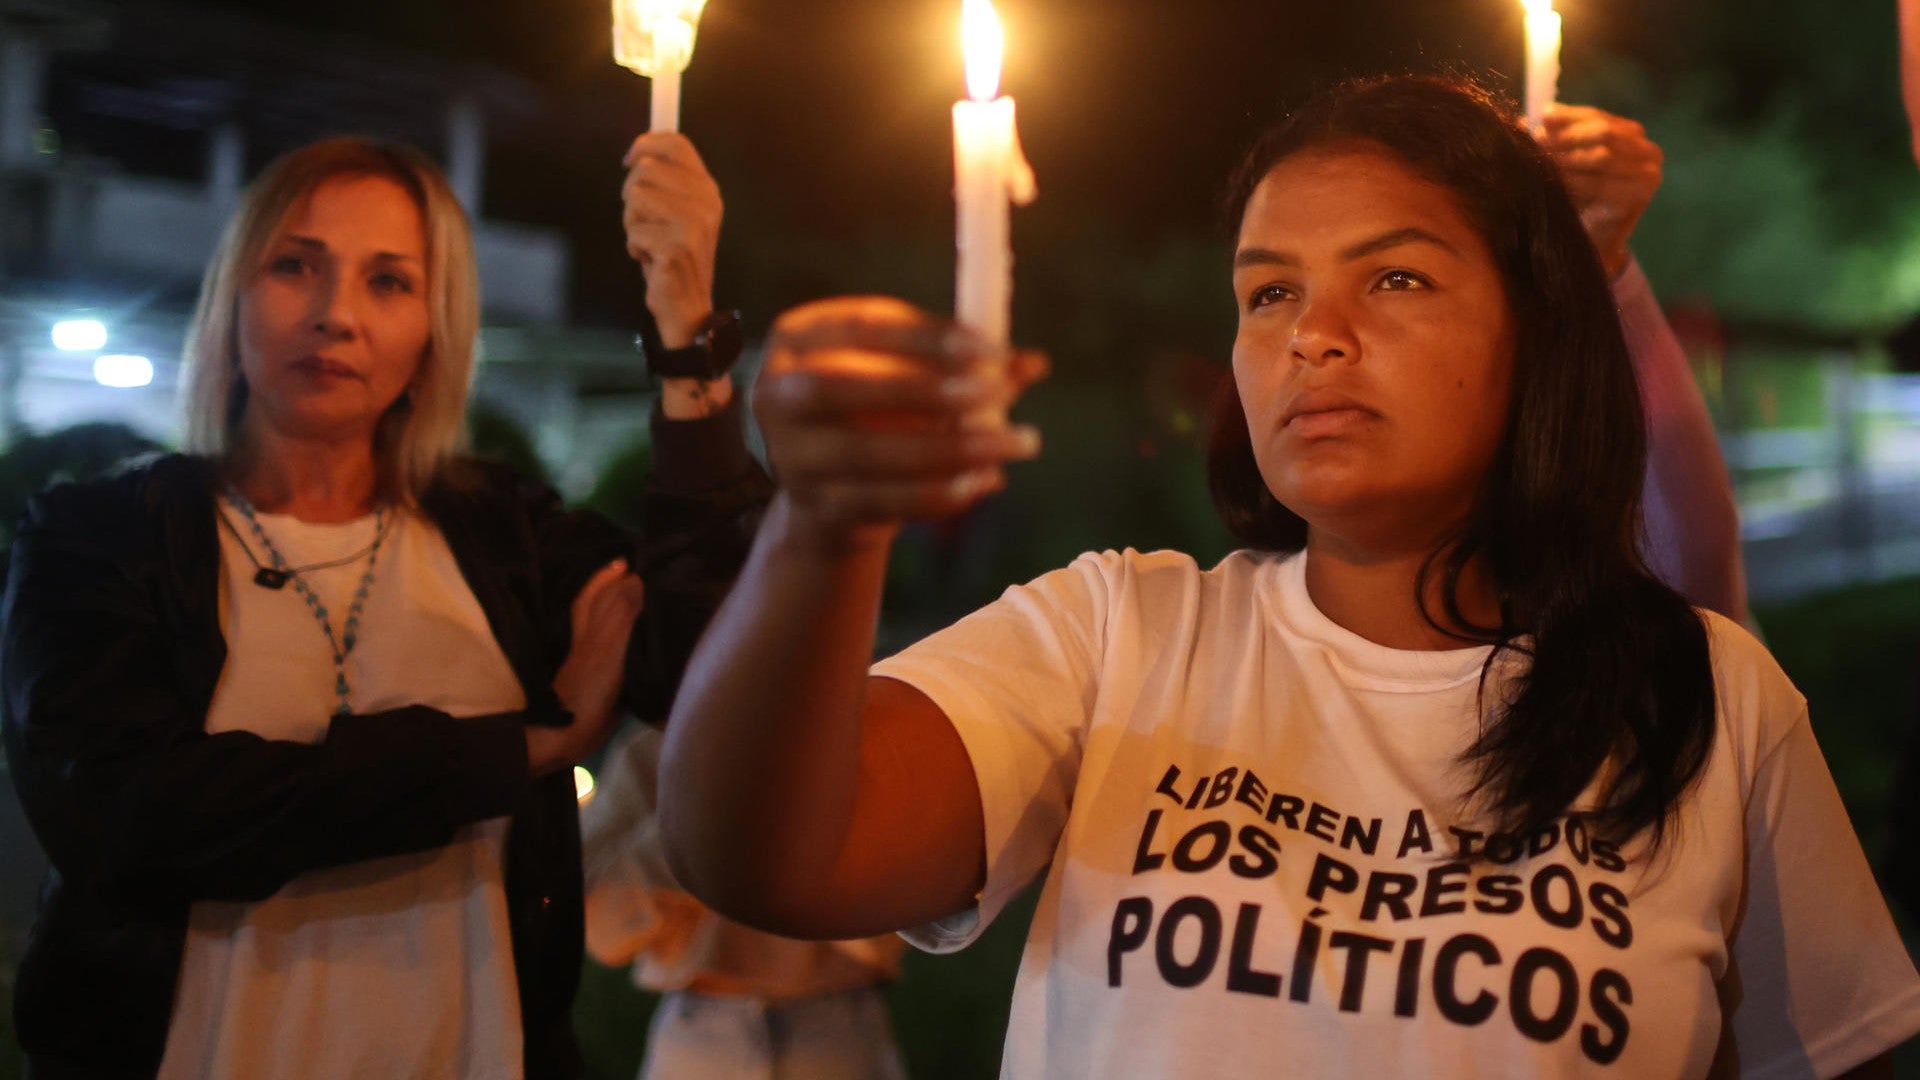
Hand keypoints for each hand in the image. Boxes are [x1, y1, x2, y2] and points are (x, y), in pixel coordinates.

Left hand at [530, 559, 646, 775]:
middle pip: (602, 607)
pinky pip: (623, 653)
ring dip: (625, 611)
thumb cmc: (588, 689)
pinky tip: (646, 643)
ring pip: (611, 627)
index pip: (599, 595)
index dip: (612, 577)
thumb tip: (637, 579)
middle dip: (616, 588)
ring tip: (645, 599)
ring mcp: (598, 663)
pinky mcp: (608, 684)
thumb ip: (622, 614)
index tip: (631, 560)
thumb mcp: (607, 647)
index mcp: (592, 629)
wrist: (568, 736)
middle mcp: (593, 641)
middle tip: (639, 572)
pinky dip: (634, 643)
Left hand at [622, 132, 722, 347]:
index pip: (675, 143)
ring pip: (635, 196)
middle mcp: (706, 202)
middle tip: (645, 221)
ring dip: (633, 222)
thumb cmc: (674, 256)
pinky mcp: (677, 247)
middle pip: (645, 168)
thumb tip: (638, 151)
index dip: (645, 144)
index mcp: (708, 189)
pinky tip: (652, 260)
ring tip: (650, 242)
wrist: (687, 306)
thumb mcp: (677, 212)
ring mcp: (693, 224)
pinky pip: (633, 231)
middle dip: (632, 195)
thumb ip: (666, 180)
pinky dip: (635, 247)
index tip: (629, 160)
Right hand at [753, 297, 1046, 552]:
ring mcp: (790, 456)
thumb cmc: (880, 414)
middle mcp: (776, 394)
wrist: (833, 497)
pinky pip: (883, 502)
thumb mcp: (914, 376)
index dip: (928, 336)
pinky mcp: (816, 508)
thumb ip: (966, 364)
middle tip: (1002, 392)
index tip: (992, 350)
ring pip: (868, 453)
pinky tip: (987, 480)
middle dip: (927, 389)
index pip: (861, 326)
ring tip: (1017, 441)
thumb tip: (1034, 362)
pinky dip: (941, 493)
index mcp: (798, 337)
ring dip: (951, 448)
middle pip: (843, 386)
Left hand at [1538, 104, 1663, 280]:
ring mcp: (1649, 173)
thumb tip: (1530, 117)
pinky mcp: (1640, 196)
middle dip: (1568, 136)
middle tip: (1538, 140)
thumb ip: (1559, 137)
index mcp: (1634, 134)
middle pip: (1605, 133)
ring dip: (1569, 157)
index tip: (1541, 116)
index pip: (1599, 117)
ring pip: (1604, 156)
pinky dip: (1577, 181)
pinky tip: (1557, 181)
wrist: (1595, 238)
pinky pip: (1603, 184)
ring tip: (1542, 159)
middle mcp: (1649, 150)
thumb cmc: (1581, 195)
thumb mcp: (1570, 159)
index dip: (1569, 116)